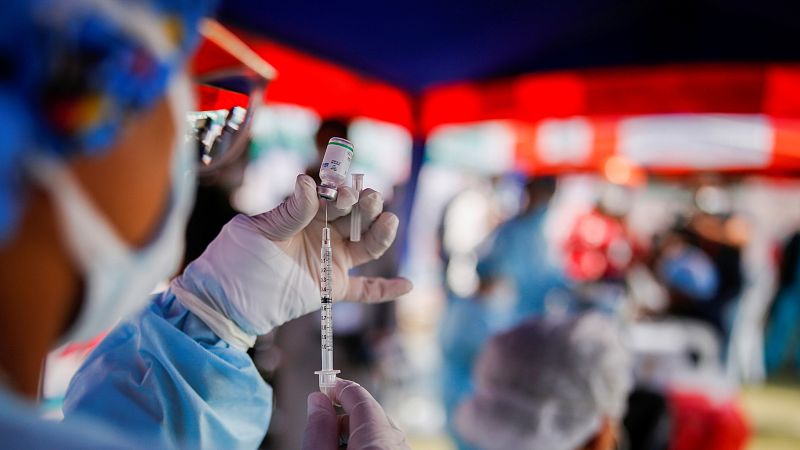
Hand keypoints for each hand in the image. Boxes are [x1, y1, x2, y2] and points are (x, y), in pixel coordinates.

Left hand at [171, 174, 412, 348]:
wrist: (227, 298)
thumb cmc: (238, 257)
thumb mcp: (260, 230)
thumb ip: (288, 211)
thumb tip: (309, 183)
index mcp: (307, 214)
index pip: (332, 199)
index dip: (340, 194)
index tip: (342, 190)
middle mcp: (324, 234)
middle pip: (355, 218)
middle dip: (365, 206)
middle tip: (368, 198)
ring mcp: (331, 261)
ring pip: (366, 246)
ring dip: (380, 234)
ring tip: (389, 221)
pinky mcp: (333, 289)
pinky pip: (365, 290)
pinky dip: (385, 290)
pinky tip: (407, 285)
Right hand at [302, 379, 408, 449]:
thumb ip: (319, 430)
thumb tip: (317, 400)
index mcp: (377, 443)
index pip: (362, 400)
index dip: (342, 389)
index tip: (327, 385)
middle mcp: (399, 447)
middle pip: (374, 417)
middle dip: (348, 416)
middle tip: (325, 423)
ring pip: (383, 435)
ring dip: (361, 435)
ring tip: (336, 447)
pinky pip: (390, 447)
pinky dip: (373, 446)